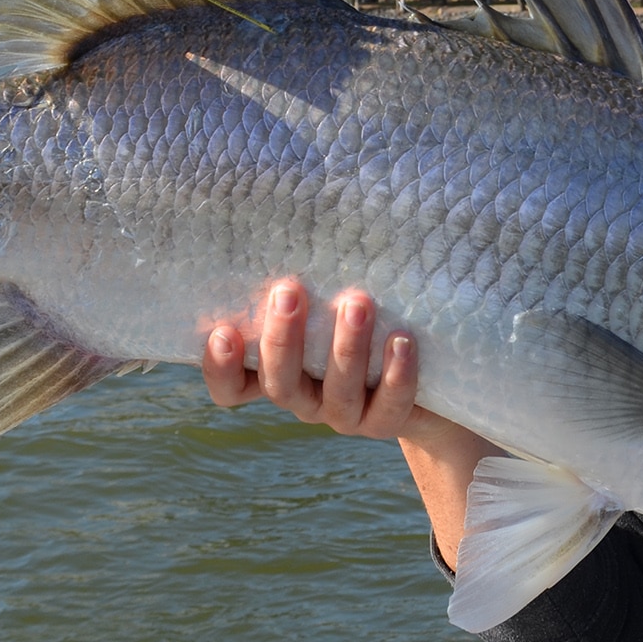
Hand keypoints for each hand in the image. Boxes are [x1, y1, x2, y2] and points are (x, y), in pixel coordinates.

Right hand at [201, 280, 420, 439]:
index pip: (233, 387)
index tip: (223, 332)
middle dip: (282, 340)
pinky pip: (387, 406)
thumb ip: (303, 279)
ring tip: (357, 304)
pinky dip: (395, 374)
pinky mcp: (385, 421)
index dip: (221, 369)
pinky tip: (401, 340)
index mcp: (278, 371)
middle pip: (279, 385)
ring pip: (337, 393)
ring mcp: (343, 414)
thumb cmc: (357, 310)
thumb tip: (283, 220)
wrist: (421, 370)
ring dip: (346, 348)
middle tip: (288, 292)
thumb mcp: (325, 296)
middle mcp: (305, 398)